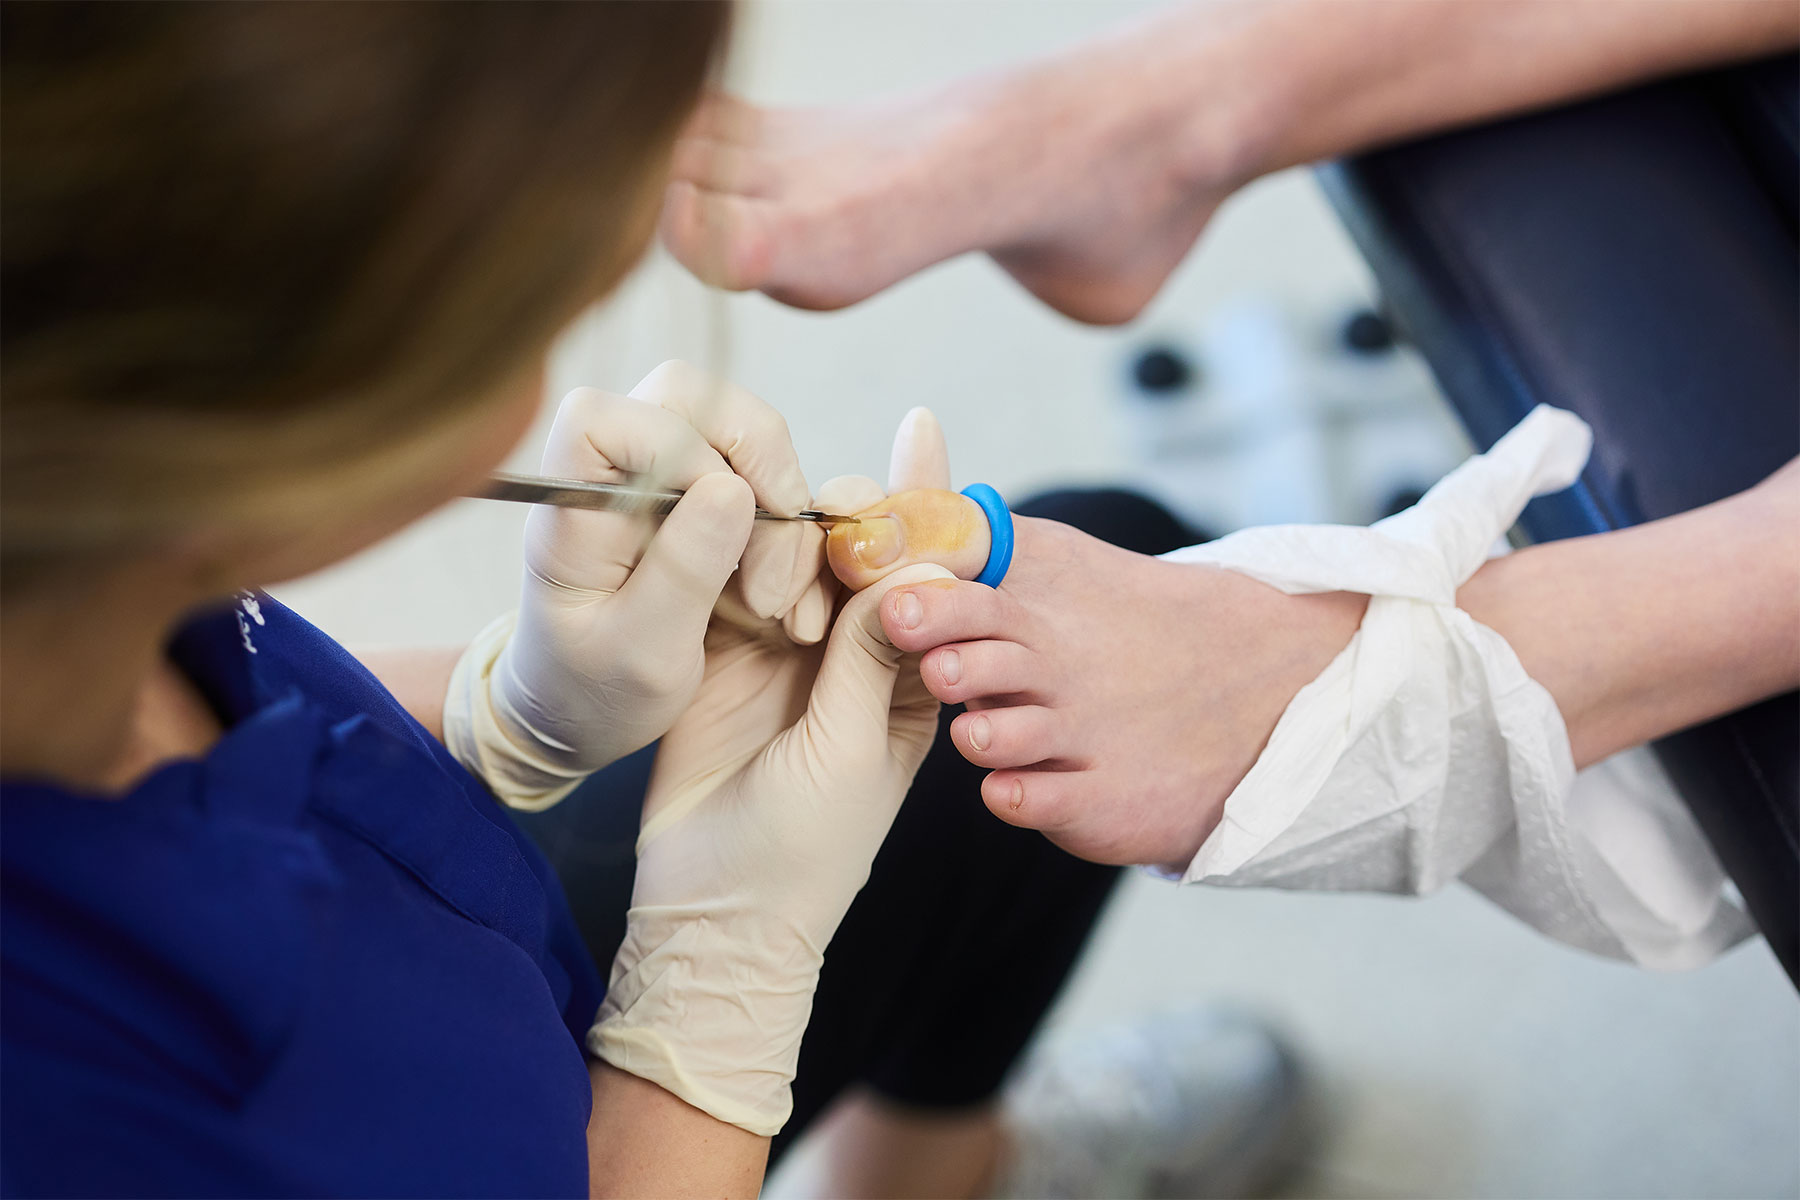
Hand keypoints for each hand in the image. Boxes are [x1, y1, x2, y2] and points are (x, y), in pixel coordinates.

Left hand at [444, 362, 831, 808]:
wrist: (578, 716)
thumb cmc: (590, 691)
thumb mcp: (640, 655)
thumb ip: (682, 571)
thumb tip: (733, 488)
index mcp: (572, 504)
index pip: (610, 419)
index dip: (680, 454)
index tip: (724, 527)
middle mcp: (613, 472)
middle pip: (694, 399)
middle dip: (759, 467)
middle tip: (775, 566)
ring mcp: (660, 476)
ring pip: (741, 431)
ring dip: (781, 508)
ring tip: (774, 599)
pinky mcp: (699, 495)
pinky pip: (763, 475)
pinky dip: (791, 529)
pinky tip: (783, 598)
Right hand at [587, 415, 955, 1135]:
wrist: (711, 909)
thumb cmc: (804, 850)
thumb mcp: (850, 750)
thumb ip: (868, 656)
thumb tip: (904, 560)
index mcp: (908, 675)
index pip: (929, 574)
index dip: (929, 501)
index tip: (924, 425)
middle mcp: (850, 651)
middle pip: (858, 547)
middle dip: (850, 520)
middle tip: (832, 533)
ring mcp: (784, 648)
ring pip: (792, 554)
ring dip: (786, 544)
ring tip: (780, 603)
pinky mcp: (721, 651)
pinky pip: (728, 579)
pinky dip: (725, 555)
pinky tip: (720, 545)